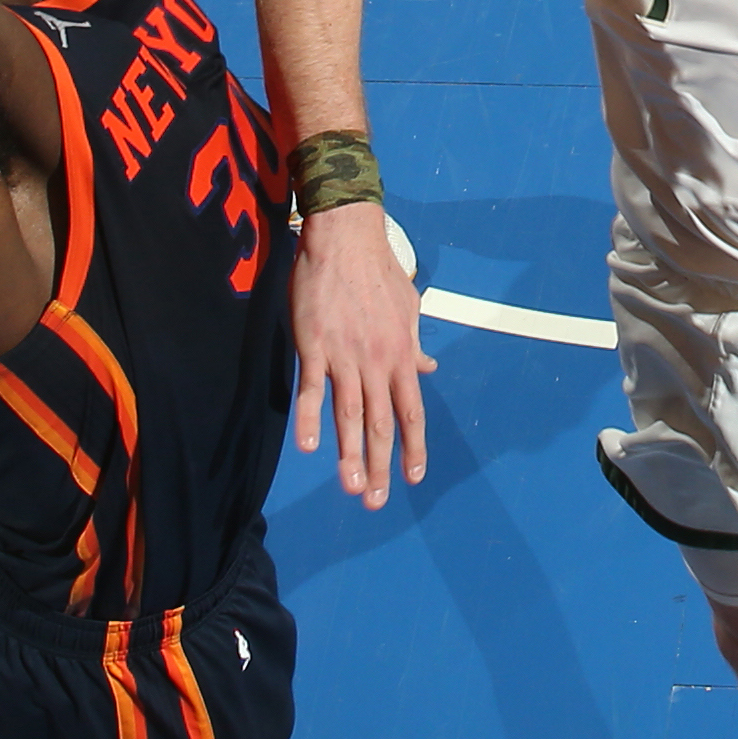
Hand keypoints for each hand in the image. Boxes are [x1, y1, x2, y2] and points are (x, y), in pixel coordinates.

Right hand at [287, 203, 432, 504]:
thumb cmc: (378, 271)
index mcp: (402, 354)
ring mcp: (345, 355)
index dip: (413, 447)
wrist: (347, 237)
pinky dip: (309, 418)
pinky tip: (308, 446)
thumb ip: (414, 345)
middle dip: (380, 465)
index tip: (412, 478)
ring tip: (352, 488)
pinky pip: (311, 388)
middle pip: (382, 423)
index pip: (412, 412)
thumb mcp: (407, 309)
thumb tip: (428, 368)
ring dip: (350, 455)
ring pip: (349, 415)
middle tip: (376, 501)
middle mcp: (378, 361)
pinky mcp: (313, 345)